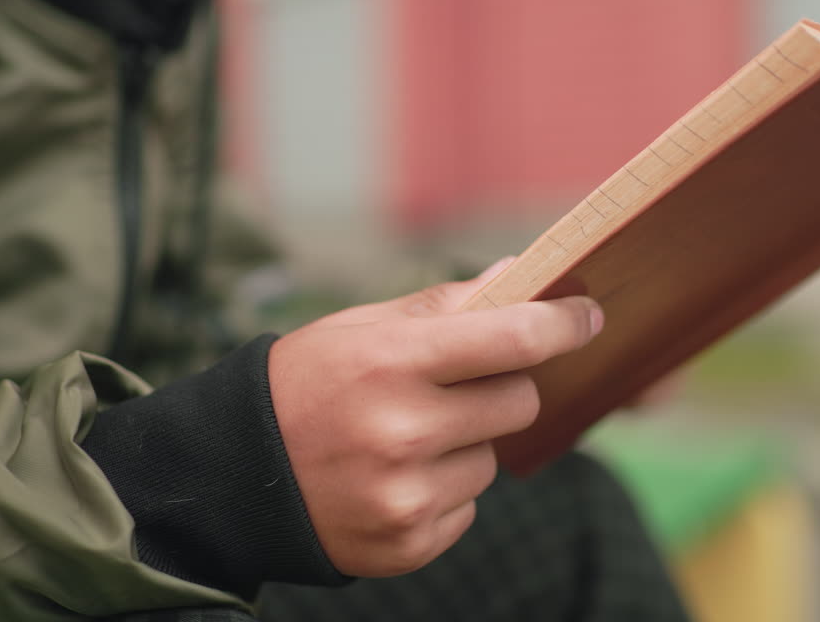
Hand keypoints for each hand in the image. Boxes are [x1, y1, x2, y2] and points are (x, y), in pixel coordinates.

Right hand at [267, 259, 603, 576]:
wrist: (233, 475)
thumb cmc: (308, 383)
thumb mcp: (363, 328)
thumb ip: (445, 305)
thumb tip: (518, 276)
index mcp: (392, 362)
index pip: (513, 340)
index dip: (562, 325)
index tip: (586, 316)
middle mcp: (402, 431)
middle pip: (519, 402)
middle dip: (501, 388)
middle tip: (454, 386)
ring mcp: (405, 495)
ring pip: (493, 460)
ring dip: (466, 445)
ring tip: (402, 439)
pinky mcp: (408, 543)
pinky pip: (469, 507)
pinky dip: (444, 491)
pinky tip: (394, 478)